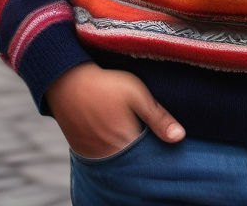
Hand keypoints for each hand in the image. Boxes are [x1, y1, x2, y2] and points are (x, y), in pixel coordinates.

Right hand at [45, 62, 185, 158]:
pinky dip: (112, 157)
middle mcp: (109, 156)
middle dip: (144, 157)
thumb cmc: (105, 84)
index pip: (150, 160)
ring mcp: (94, 156)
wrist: (66, 80)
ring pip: (118, 165)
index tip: (166, 144)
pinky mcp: (83, 152)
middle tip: (150, 140)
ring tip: (134, 140)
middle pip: (134, 166)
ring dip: (128, 158)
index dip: (159, 153)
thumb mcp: (136, 93)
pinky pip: (103, 162)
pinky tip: (118, 142)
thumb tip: (180, 137)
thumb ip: (158, 116)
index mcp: (126, 142)